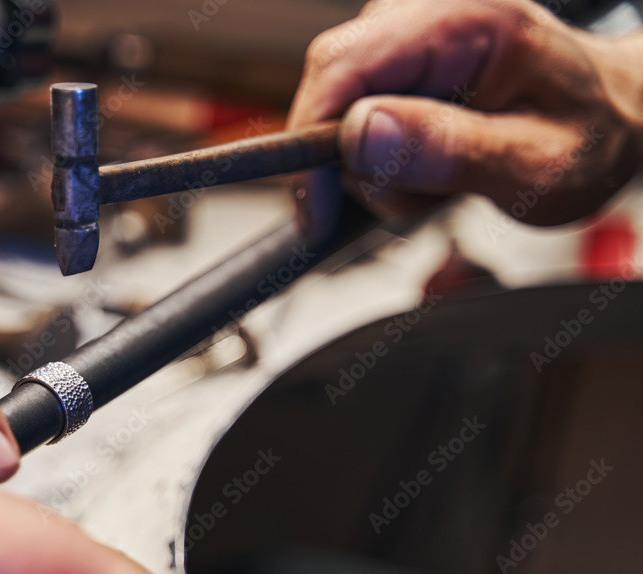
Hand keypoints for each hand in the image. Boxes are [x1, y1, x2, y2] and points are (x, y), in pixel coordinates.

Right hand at [289, 0, 642, 229]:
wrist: (610, 120)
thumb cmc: (589, 135)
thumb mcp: (535, 162)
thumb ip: (450, 149)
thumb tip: (361, 135)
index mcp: (467, 20)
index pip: (343, 65)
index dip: (311, 140)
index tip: (315, 207)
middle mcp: (428, 12)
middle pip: (331, 85)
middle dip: (354, 162)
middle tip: (410, 199)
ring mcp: (408, 34)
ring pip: (338, 108)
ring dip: (374, 167)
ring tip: (439, 179)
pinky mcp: (397, 61)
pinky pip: (352, 113)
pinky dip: (379, 156)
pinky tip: (426, 164)